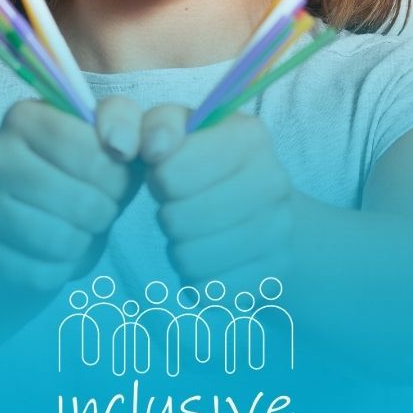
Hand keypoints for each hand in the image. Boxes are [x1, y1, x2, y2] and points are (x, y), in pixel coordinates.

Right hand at [0, 97, 143, 293]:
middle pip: (75, 199)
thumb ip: (124, 121)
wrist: (40, 208)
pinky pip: (36, 273)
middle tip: (103, 208)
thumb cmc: (83, 167)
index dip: (114, 173)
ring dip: (84, 241)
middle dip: (104, 211)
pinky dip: (61, 269)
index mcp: (24, 117)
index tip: (117, 179)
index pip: (83, 149)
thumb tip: (120, 145)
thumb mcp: (110, 132)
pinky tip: (61, 252)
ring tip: (83, 229)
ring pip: (56, 239)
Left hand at [139, 106, 296, 286]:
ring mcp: (280, 231)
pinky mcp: (274, 275)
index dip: (158, 176)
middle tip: (182, 205)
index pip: (169, 173)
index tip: (169, 171)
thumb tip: (133, 146)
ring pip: (189, 259)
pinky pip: (208, 291)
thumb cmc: (196, 160)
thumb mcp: (163, 127)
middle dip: (168, 214)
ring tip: (194, 232)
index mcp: (248, 136)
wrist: (259, 203)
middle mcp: (273, 180)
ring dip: (179, 249)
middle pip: (178, 221)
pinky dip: (198, 280)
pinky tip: (210, 258)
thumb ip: (134, 121)